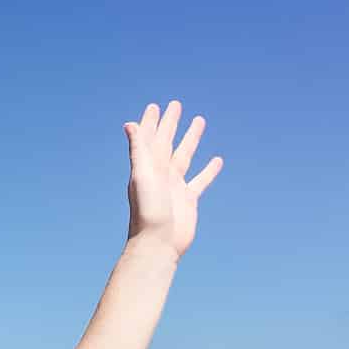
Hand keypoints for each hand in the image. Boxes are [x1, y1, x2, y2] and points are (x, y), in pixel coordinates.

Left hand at [126, 99, 223, 256]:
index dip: (152, 122)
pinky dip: (209, 170)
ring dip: (191, 139)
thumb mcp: (142, 176)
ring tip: (199, 121)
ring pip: (184, 156)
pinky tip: (218, 160)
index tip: (156, 106)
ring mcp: (175, 186)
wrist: (158, 243)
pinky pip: (200, 180)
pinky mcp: (188, 199)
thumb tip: (130, 125)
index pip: (150, 138)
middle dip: (171, 124)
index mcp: (147, 167)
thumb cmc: (148, 211)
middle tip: (176, 105)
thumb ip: (139, 150)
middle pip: (167, 142)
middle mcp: (160, 174)